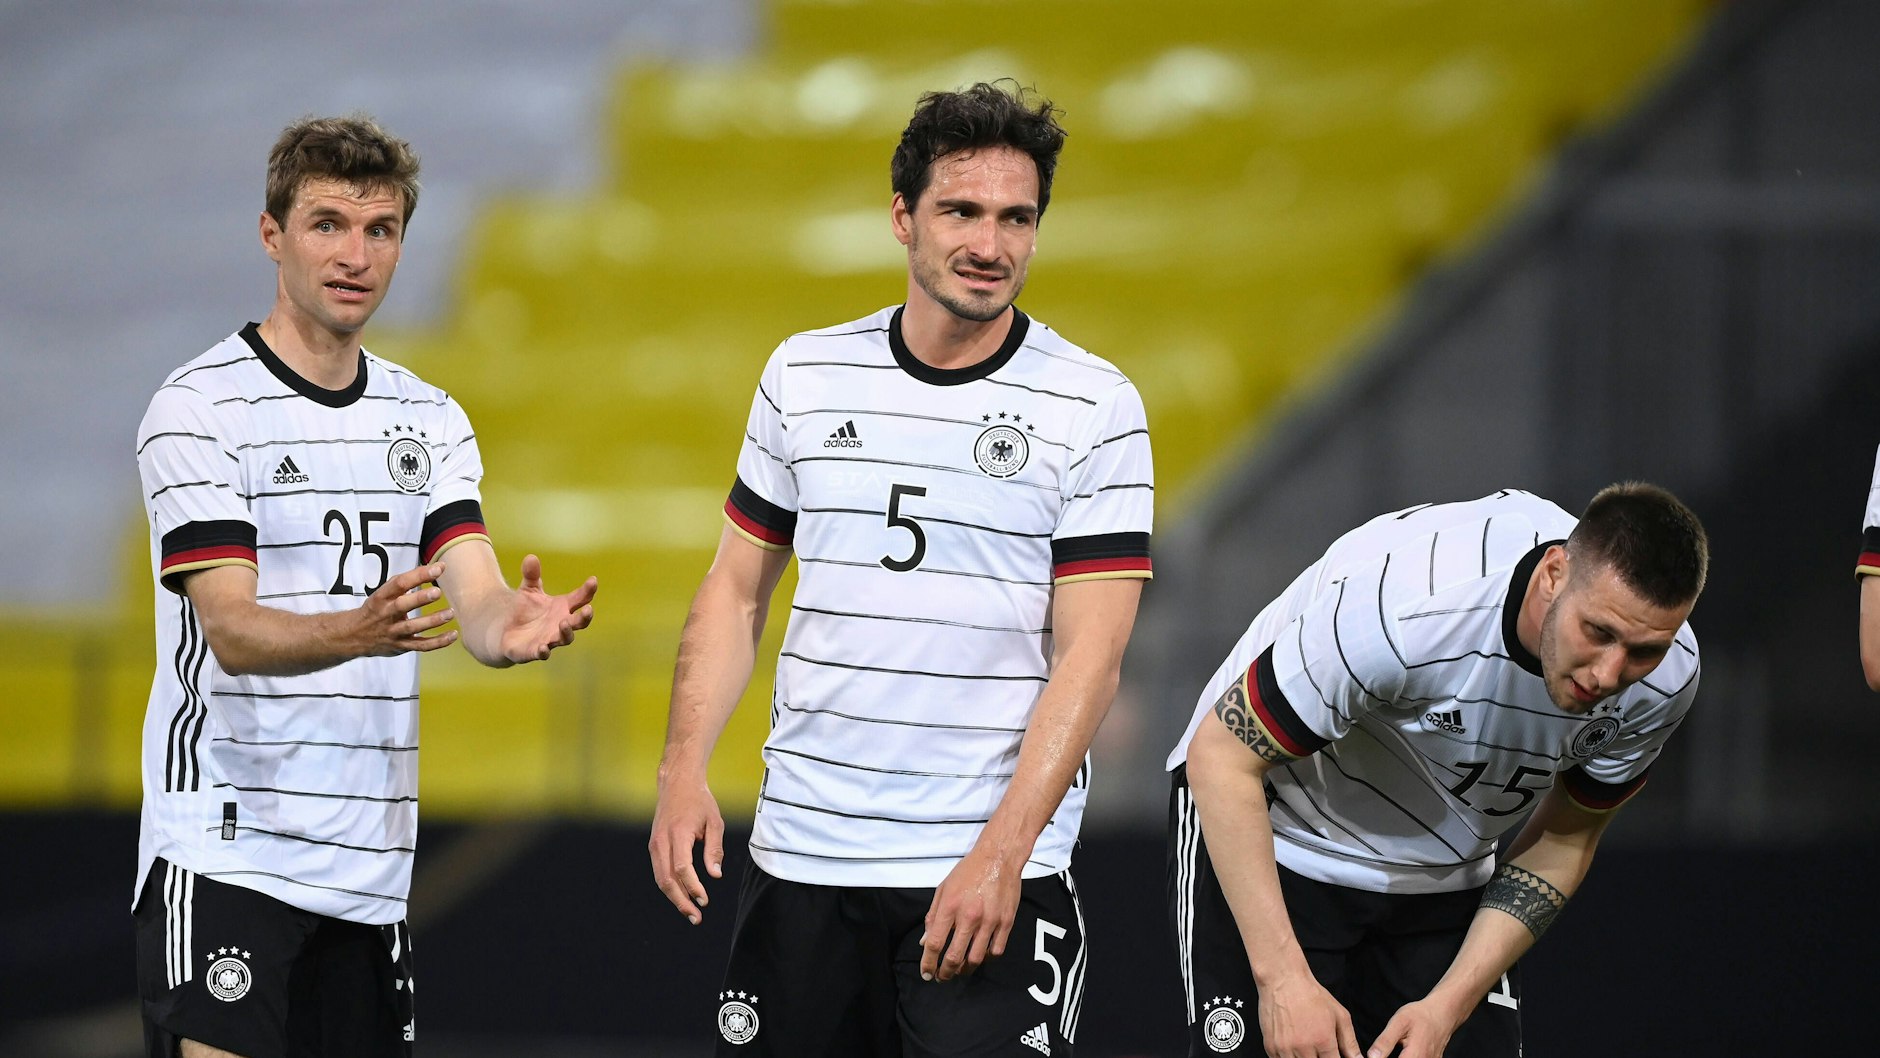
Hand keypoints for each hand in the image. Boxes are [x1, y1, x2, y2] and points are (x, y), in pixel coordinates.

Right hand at [346, 563, 457, 655]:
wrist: (354, 636)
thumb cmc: (377, 609)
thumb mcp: (383, 593)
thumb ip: (406, 581)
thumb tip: (437, 567)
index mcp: (381, 597)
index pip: (399, 583)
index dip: (419, 575)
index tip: (439, 568)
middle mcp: (386, 614)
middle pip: (402, 605)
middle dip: (420, 599)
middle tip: (437, 592)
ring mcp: (393, 632)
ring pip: (413, 627)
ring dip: (432, 621)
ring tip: (450, 613)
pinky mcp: (401, 646)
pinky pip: (421, 645)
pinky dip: (437, 642)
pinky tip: (453, 635)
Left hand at [496, 554, 596, 663]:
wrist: (505, 630)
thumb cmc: (524, 609)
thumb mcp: (528, 589)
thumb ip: (531, 575)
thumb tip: (531, 557)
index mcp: (563, 608)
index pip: (580, 599)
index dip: (588, 590)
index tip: (593, 580)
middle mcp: (561, 624)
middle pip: (579, 622)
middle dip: (585, 617)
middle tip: (588, 610)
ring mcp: (550, 639)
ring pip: (564, 638)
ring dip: (566, 632)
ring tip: (564, 623)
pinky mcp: (534, 651)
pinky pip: (542, 653)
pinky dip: (544, 651)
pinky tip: (543, 648)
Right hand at [649, 770, 723, 924]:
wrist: (677, 784)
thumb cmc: (700, 802)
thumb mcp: (715, 822)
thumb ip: (714, 850)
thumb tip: (715, 876)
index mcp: (678, 834)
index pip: (682, 868)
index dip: (692, 887)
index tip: (704, 900)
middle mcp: (662, 841)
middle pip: (667, 879)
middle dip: (681, 901)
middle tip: (696, 917)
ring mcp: (654, 844)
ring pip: (661, 879)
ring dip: (674, 898)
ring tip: (691, 912)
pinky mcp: (654, 846)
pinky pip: (660, 871)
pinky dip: (670, 886)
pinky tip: (683, 896)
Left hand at [920, 841, 1022, 981]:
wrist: (999, 857)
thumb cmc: (968, 871)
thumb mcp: (944, 889)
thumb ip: (932, 916)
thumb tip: (926, 942)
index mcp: (950, 906)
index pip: (935, 943)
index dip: (928, 963)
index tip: (926, 973)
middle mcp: (969, 916)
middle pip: (954, 957)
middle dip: (945, 973)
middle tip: (942, 977)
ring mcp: (990, 921)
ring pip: (975, 959)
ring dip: (965, 970)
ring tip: (959, 970)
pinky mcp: (1006, 922)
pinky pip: (996, 951)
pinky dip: (986, 959)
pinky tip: (980, 956)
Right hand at [1256, 971, 1361, 1057]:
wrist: (1283, 981)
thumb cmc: (1312, 995)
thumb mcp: (1339, 1015)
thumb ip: (1350, 1042)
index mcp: (1323, 1041)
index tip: (1331, 1054)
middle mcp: (1303, 1047)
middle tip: (1319, 1048)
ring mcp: (1284, 1049)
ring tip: (1307, 1048)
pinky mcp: (1270, 1047)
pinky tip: (1294, 1049)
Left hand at [1366, 996, 1466, 1057]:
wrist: (1442, 1012)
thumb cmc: (1420, 1015)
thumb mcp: (1399, 1023)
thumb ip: (1385, 1041)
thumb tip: (1372, 1057)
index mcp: (1415, 1055)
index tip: (1377, 1055)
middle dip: (1391, 1057)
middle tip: (1385, 1049)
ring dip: (1402, 1057)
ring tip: (1396, 1047)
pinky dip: (1409, 1056)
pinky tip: (1405, 1051)